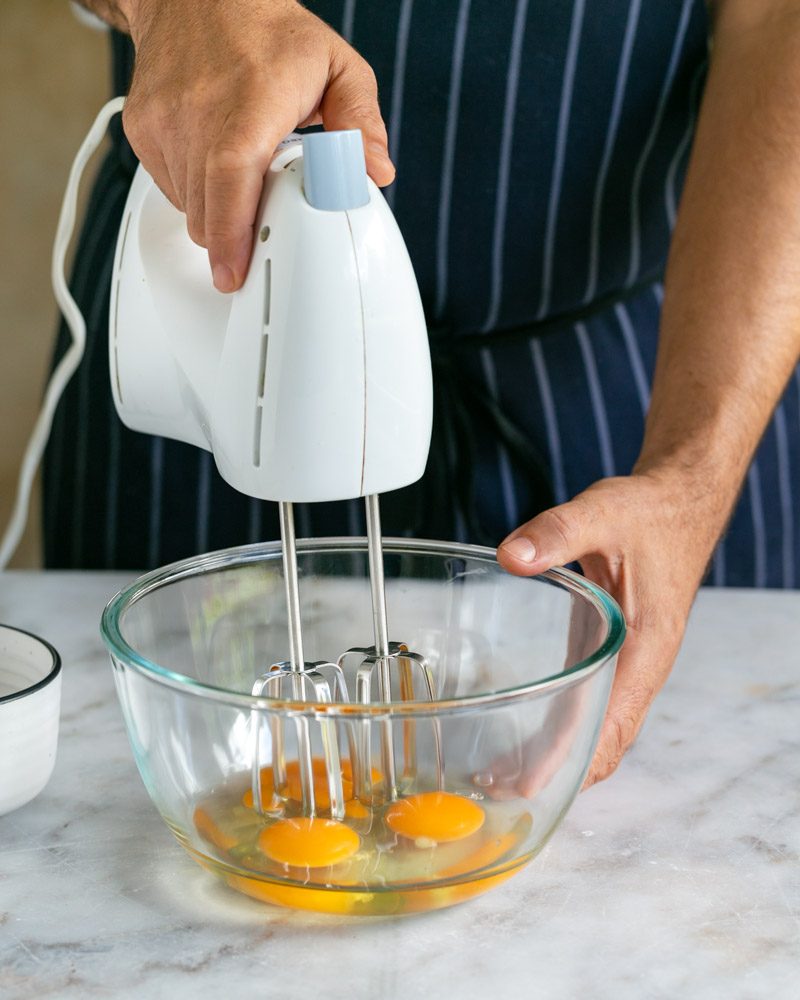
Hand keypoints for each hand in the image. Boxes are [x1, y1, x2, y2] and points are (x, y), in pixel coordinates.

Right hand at [121, 0, 393, 291]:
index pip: (232, 176)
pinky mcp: (141, 131)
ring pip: (190, 209)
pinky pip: (172, 191)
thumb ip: (361, 122)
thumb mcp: (335, 65)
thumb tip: (375, 173)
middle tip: (265, 229)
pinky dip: (197, 192)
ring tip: (245, 172)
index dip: (231, 234)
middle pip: (208, 213)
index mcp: (252, 101)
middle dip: (235, 238)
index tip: (236, 273)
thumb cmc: (266, 32)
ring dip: (220, 213)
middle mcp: (199, 112)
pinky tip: (216, 160)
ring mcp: (163, 123)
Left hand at [496, 470, 722, 786]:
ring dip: (558, 758)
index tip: (527, 785)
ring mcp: (628, 664)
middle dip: (556, 773)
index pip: (608, 722)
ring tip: (502, 776)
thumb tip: (511, 556)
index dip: (567, 758)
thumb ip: (557, 532)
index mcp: (645, 646)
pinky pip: (592, 705)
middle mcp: (640, 667)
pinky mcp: (613, 652)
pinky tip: (529, 735)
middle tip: (497, 792)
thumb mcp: (602, 511)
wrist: (680, 502)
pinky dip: (562, 730)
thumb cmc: (649, 513)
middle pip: (603, 743)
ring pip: (598, 729)